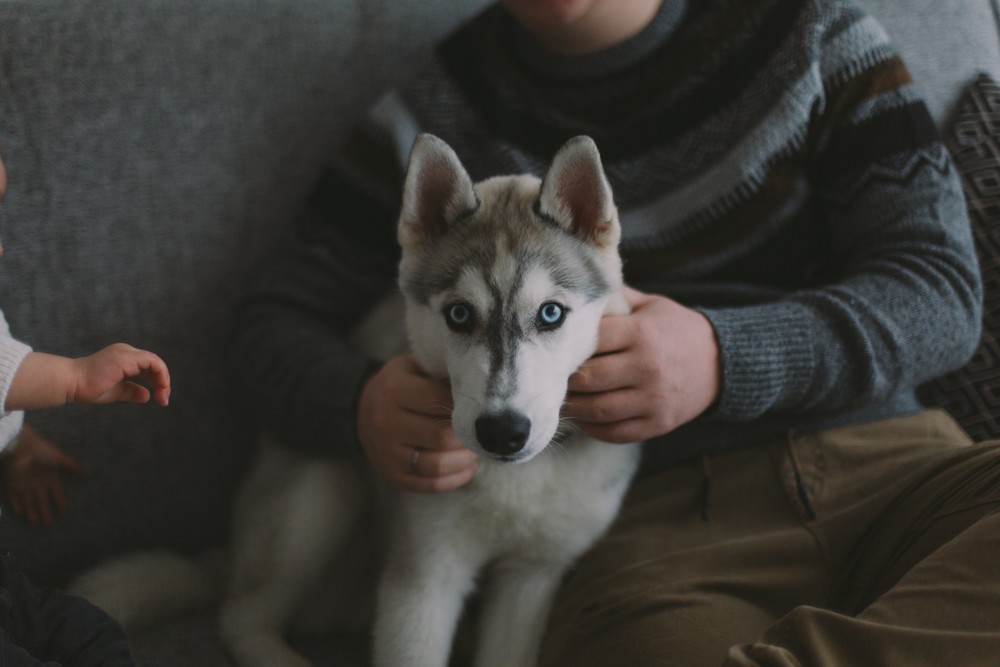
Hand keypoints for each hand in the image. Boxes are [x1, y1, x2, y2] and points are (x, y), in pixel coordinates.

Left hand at [2, 424, 83, 524]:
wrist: (22, 446)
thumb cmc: (42, 451)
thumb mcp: (59, 459)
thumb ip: (71, 465)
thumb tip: (85, 472)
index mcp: (49, 476)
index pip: (56, 492)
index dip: (59, 501)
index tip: (63, 510)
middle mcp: (38, 483)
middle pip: (42, 501)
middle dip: (45, 511)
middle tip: (48, 523)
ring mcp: (25, 485)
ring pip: (28, 502)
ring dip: (31, 512)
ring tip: (35, 523)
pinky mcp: (13, 485)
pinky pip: (14, 498)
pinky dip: (17, 506)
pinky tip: (20, 514)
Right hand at [72, 343, 170, 405]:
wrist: (72, 383)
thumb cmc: (89, 387)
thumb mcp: (117, 391)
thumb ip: (132, 391)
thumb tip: (147, 396)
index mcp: (124, 359)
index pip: (148, 367)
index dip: (158, 382)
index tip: (160, 399)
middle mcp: (126, 352)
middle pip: (154, 364)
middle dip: (163, 383)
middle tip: (164, 400)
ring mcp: (126, 353)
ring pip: (156, 362)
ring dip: (163, 380)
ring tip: (163, 397)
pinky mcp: (126, 357)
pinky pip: (152, 362)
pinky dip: (160, 375)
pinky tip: (160, 388)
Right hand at [357, 354, 477, 492]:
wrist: (364, 410)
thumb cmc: (402, 385)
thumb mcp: (416, 367)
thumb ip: (444, 373)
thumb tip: (484, 389)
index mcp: (394, 390)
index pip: (441, 402)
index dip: (467, 406)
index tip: (480, 407)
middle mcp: (387, 423)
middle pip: (442, 437)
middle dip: (469, 437)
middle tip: (485, 433)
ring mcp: (387, 453)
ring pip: (438, 465)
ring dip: (465, 460)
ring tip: (478, 450)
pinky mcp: (392, 475)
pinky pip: (430, 484)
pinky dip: (455, 479)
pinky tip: (469, 467)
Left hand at [564, 286, 719, 442]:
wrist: (720, 362)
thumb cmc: (676, 329)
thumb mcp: (650, 306)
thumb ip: (615, 299)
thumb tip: (575, 289)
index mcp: (642, 333)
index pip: (591, 340)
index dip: (569, 344)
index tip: (557, 347)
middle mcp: (648, 367)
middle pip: (589, 377)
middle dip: (567, 378)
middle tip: (553, 376)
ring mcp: (654, 398)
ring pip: (598, 409)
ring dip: (574, 407)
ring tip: (563, 399)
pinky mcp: (658, 423)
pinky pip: (615, 432)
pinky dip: (593, 428)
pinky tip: (584, 418)